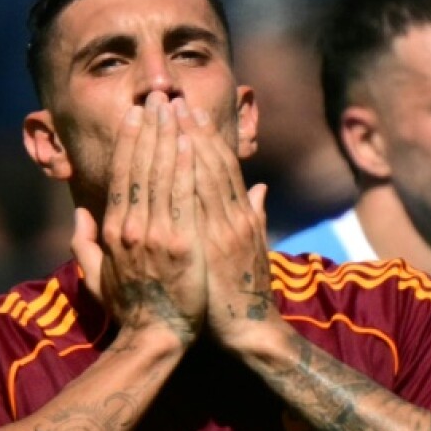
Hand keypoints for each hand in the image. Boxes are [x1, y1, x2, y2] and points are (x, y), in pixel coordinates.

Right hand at [72, 92, 204, 344]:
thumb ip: (84, 244)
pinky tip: (190, 142)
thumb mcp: (96, 277)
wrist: (156, 338)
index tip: (136, 114)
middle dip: (150, 127)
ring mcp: (157, 233)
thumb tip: (79, 213)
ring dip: (168, 136)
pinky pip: (184, 197)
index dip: (129, 140)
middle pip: (141, 165)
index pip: (122, 174)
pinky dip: (186, 167)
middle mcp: (132, 226)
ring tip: (174, 108)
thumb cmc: (130, 309)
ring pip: (162, 174)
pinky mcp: (183, 243)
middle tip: (158, 96)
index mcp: (113, 230)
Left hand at [175, 99, 277, 350]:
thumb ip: (255, 217)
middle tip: (173, 98)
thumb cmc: (243, 296)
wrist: (249, 332)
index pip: (222, 166)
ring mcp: (226, 229)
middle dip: (192, 128)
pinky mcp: (215, 245)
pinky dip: (192, 171)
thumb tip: (259, 188)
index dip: (204, 137)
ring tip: (171, 111)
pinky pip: (200, 200)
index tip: (188, 111)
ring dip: (188, 139)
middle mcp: (236, 217)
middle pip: (212, 162)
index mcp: (242, 217)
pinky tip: (180, 148)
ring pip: (206, 172)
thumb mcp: (254, 250)